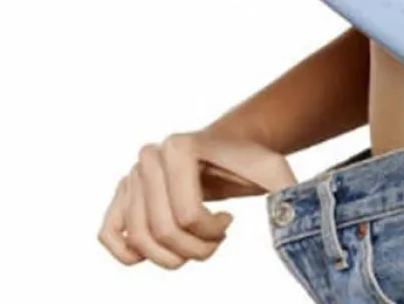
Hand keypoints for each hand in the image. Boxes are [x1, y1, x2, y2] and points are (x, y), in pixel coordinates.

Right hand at [97, 129, 297, 269]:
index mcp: (178, 147)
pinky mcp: (122, 195)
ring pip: (139, 239)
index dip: (212, 233)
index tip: (230, 221)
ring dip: (171, 258)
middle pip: (162, 230)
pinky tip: (158, 252)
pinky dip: (128, 253)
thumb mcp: (275, 170)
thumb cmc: (250, 161)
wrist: (228, 147)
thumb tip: (294, 214)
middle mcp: (148, 158)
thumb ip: (290, 191)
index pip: (187, 215)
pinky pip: (109, 233)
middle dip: (195, 249)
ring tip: (197, 245)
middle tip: (216, 240)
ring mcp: (132, 176)